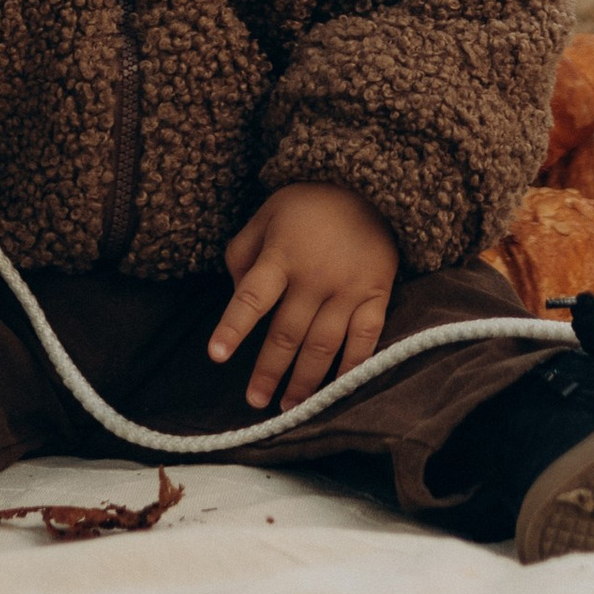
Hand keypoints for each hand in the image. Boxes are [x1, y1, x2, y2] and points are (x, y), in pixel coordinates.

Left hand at [210, 184, 398, 409]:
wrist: (370, 186)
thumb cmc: (308, 205)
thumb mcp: (266, 215)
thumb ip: (242, 253)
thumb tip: (237, 296)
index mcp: (282, 256)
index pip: (252, 297)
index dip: (234, 327)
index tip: (216, 356)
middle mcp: (314, 276)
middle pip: (287, 334)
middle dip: (269, 372)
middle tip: (255, 401)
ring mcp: (348, 288)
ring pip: (322, 345)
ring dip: (304, 381)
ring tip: (289, 407)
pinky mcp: (376, 294)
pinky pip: (364, 340)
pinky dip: (350, 368)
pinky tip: (336, 389)